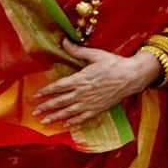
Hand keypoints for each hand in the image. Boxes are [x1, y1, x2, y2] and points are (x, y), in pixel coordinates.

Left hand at [32, 38, 160, 127]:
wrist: (132, 77)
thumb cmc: (114, 64)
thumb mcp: (95, 54)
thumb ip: (77, 50)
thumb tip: (63, 41)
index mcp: (80, 79)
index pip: (59, 86)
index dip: (46, 91)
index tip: (36, 95)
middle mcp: (83, 93)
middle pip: (61, 101)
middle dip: (47, 107)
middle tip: (35, 112)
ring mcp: (90, 102)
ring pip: (69, 112)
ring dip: (56, 117)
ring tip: (45, 121)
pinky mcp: (98, 109)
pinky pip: (83, 118)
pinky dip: (74, 122)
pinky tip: (66, 125)